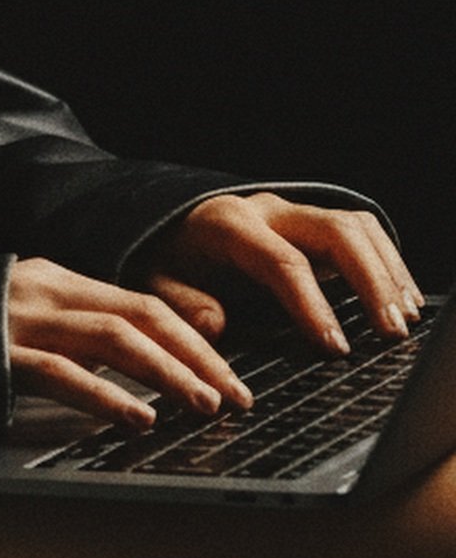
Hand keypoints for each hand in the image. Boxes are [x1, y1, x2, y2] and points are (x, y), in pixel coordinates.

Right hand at [7, 257, 256, 428]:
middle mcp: (46, 291)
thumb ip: (73, 339)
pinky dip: (104, 394)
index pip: (143, 306)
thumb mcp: (23, 324)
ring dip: (168, 372)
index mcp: (59, 283)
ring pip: (113, 337)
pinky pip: (59, 371)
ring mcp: (21, 320)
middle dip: (197, 356)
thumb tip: (130, 371)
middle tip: (237, 396)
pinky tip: (137, 417)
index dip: (193, 342)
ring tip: (205, 406)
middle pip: (141, 315)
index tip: (227, 379)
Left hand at [143, 193, 424, 351]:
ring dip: (387, 271)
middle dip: (370, 281)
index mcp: (227, 225)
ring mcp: (292, 213)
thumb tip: (213, 325)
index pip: (282, 262)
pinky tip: (401, 297)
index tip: (335, 347)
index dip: (313, 305)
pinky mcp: (309, 223)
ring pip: (355, 226)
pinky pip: (359, 231)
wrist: (164, 225)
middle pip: (336, 232)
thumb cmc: (163, 260)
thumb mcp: (153, 283)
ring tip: (405, 319)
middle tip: (391, 331)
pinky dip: (386, 261)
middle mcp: (266, 210)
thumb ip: (179, 303)